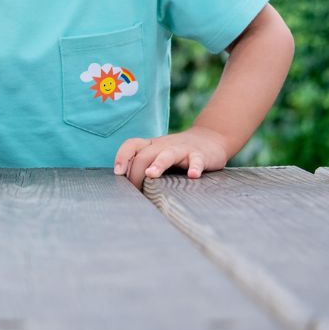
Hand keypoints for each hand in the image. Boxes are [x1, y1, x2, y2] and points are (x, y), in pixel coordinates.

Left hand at [113, 126, 228, 189]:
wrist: (210, 138)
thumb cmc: (177, 152)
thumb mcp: (158, 154)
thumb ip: (144, 165)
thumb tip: (127, 188)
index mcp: (151, 145)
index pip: (131, 145)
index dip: (122, 156)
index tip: (118, 173)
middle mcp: (164, 145)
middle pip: (145, 155)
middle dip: (137, 172)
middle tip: (135, 192)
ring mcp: (182, 149)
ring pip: (167, 154)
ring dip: (158, 164)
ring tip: (152, 174)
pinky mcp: (200, 155)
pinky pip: (196, 160)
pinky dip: (195, 167)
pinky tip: (193, 175)